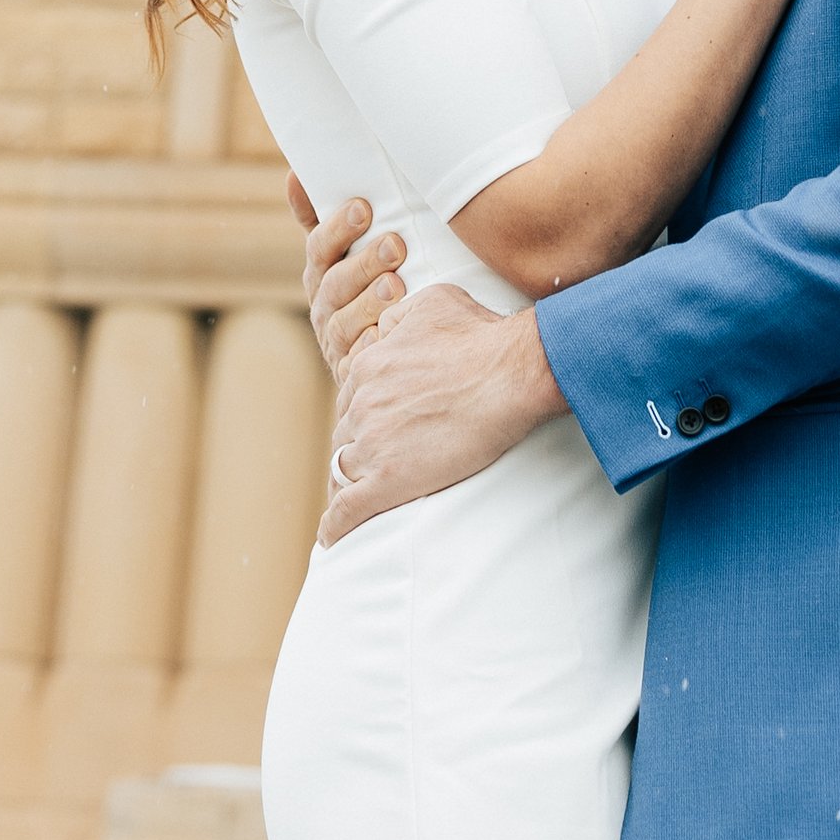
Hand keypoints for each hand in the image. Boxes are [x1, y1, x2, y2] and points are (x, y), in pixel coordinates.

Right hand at [290, 180, 408, 387]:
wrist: (380, 348)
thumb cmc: (366, 282)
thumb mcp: (344, 250)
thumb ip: (321, 215)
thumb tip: (294, 172)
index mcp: (320, 271)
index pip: (320, 247)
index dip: (339, 227)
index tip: (364, 207)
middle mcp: (323, 306)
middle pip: (337, 284)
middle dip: (364, 263)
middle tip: (395, 245)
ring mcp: (337, 342)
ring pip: (346, 324)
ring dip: (370, 303)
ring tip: (397, 286)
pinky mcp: (354, 372)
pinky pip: (360, 363)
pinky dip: (374, 348)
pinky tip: (390, 335)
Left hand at [321, 283, 563, 541]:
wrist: (508, 375)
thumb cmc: (481, 335)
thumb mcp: (434, 302)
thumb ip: (400, 313)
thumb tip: (386, 323)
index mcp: (370, 365)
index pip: (352, 396)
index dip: (364, 410)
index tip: (376, 422)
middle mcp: (362, 404)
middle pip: (345, 432)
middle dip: (357, 444)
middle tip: (375, 458)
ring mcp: (372, 444)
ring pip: (343, 468)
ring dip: (349, 480)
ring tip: (357, 495)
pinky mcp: (388, 481)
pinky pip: (346, 510)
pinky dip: (335, 525)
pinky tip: (331, 537)